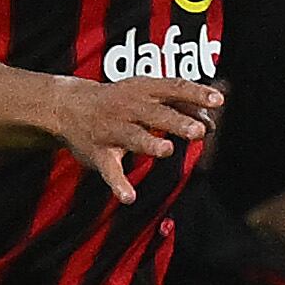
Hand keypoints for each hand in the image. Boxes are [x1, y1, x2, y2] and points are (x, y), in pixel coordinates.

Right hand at [51, 77, 224, 203]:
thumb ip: (181, 106)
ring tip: (166, 151)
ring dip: (150, 144)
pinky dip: (118, 184)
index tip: (218, 100)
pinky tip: (129, 197)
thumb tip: (210, 123)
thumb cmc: (119, 100)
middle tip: (198, 131)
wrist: (66, 106)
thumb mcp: (147, 94)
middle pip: (156, 114)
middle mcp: (128, 107)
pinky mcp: (99, 154)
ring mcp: (112, 130)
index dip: (196, 93)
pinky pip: (110, 170)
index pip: (173, 87)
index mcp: (144, 90)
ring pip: (133, 137)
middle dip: (176, 122)